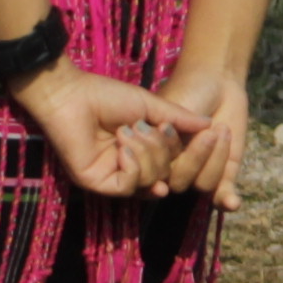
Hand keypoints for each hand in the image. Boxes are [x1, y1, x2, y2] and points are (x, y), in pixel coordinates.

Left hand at [13, 58, 208, 197]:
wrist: (72, 95)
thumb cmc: (108, 96)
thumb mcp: (151, 107)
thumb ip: (179, 119)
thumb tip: (210, 124)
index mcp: (143, 151)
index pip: (174, 163)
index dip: (183, 151)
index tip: (184, 130)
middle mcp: (130, 167)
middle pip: (165, 176)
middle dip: (161, 150)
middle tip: (147, 127)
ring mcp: (113, 177)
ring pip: (148, 183)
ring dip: (144, 155)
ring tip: (128, 132)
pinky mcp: (97, 183)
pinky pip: (127, 187)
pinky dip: (131, 167)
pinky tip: (121, 147)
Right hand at [151, 61, 255, 207]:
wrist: (218, 82)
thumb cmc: (188, 91)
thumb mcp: (172, 110)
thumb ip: (166, 134)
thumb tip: (162, 152)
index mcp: (155, 155)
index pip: (153, 173)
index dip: (162, 158)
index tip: (169, 131)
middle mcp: (175, 168)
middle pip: (179, 182)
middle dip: (195, 157)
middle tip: (207, 129)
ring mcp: (200, 171)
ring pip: (203, 184)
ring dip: (215, 158)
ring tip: (221, 128)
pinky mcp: (223, 172)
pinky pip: (222, 194)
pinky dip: (227, 201)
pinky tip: (234, 202)